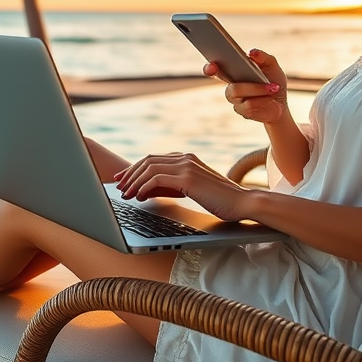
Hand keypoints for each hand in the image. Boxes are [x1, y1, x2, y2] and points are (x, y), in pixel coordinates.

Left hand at [113, 153, 251, 221]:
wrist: (243, 203)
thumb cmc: (220, 200)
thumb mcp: (193, 189)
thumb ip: (173, 185)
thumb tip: (148, 190)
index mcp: (186, 158)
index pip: (153, 159)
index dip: (134, 169)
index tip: (122, 179)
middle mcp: (185, 158)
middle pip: (147, 161)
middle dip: (129, 174)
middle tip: (118, 186)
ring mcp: (187, 166)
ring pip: (149, 168)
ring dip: (133, 182)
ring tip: (125, 194)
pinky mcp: (188, 178)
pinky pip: (157, 179)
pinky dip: (144, 187)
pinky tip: (138, 196)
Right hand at [204, 48, 288, 123]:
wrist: (281, 103)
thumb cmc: (273, 81)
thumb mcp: (271, 65)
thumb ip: (262, 57)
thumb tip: (251, 52)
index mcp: (234, 72)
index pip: (216, 69)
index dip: (210, 68)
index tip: (212, 66)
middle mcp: (232, 87)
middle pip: (230, 86)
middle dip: (244, 82)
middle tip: (251, 76)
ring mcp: (236, 101)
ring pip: (239, 94)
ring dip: (257, 89)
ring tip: (273, 87)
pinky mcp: (243, 112)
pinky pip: (249, 105)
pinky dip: (263, 100)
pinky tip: (271, 97)